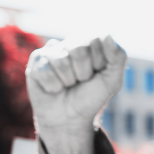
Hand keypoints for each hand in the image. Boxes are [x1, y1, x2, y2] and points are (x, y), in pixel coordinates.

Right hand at [25, 35, 125, 153]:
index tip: (96, 74)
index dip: (98, 64)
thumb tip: (107, 34)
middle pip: (78, 50)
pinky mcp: (35, 62)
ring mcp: (51, 51)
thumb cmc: (91, 97)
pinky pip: (45, 70)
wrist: (71, 118)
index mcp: (89, 43)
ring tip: (67, 85)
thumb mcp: (112, 80)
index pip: (95, 41)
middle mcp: (69, 43)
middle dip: (84, 73)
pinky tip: (53, 88)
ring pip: (61, 60)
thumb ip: (117, 57)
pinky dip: (53, 86)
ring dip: (68, 81)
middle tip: (80, 81)